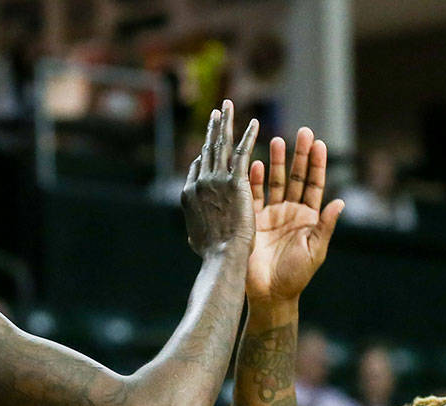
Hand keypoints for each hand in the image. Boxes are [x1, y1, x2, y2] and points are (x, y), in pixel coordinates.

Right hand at [182, 99, 259, 256]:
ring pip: (222, 145)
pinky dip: (249, 137)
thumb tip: (194, 230)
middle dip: (211, 129)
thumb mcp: (196, 239)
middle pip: (207, 150)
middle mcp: (200, 183)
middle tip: (215, 113)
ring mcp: (216, 181)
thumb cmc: (211, 256)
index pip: (197, 168)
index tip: (208, 144)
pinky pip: (243, 153)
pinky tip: (255, 123)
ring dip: (225, 123)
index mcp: (189, 196)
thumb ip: (197, 227)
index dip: (204, 155)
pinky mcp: (235, 182)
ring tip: (227, 107)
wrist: (222, 258)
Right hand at [245, 127, 343, 304]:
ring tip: (276, 140)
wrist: (269, 295)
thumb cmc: (296, 276)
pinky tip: (254, 164)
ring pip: (274, 182)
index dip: (317, 165)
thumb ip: (325, 227)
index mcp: (309, 218)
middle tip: (302, 132)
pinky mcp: (252, 221)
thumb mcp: (315, 251)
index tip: (319, 144)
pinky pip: (253, 196)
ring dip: (275, 162)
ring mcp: (271, 215)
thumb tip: (341, 203)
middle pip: (295, 177)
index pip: (315, 185)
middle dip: (298, 155)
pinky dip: (254, 181)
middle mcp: (290, 212)